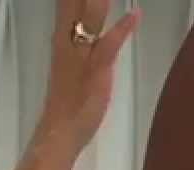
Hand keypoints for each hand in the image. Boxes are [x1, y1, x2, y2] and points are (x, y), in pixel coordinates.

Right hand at [40, 0, 140, 149]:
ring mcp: (81, 55)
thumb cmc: (69, 100)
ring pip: (91, 14)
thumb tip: (90, 22)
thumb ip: (82, 37)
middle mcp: (68, 39)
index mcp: (62, 35)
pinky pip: (108, 45)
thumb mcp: (74, 61)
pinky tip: (135, 14)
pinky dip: (122, 28)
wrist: (58, 131)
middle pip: (76, 0)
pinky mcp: (95, 72)